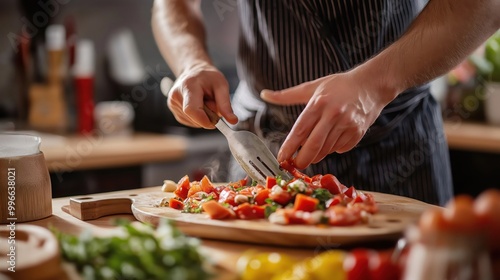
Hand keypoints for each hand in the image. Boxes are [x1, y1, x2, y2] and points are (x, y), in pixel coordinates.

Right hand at [167, 62, 237, 127]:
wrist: (194, 72)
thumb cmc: (208, 77)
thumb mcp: (221, 86)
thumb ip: (226, 104)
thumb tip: (232, 121)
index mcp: (188, 86)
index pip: (191, 110)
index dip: (204, 120)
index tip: (216, 122)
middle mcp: (176, 95)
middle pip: (194, 117)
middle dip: (208, 116)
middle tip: (212, 103)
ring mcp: (172, 103)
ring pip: (193, 121)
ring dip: (203, 117)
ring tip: (204, 102)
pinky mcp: (173, 110)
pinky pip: (190, 121)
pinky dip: (197, 117)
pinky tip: (198, 106)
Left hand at [261, 72, 392, 168]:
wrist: (371, 86)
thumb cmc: (338, 86)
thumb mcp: (311, 87)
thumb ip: (286, 95)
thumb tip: (263, 94)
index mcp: (319, 103)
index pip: (300, 130)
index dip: (289, 147)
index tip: (281, 158)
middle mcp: (333, 115)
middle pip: (313, 146)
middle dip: (302, 160)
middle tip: (295, 165)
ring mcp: (347, 125)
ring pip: (326, 150)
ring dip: (316, 154)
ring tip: (313, 150)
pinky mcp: (358, 133)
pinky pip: (339, 149)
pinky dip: (333, 149)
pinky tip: (333, 139)